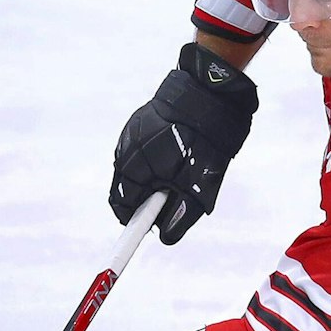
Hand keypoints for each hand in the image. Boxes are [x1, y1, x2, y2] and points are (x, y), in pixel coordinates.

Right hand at [110, 42, 258, 241]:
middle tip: (170, 200)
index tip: (142, 231)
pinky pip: (139, 149)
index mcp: (135, 167)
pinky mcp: (138, 122)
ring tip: (178, 171)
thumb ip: (181, 215)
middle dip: (145, 199)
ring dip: (150, 177)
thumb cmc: (205, 142)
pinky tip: (175, 152)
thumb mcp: (200, 186)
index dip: (132, 221)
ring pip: (133, 168)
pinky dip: (153, 159)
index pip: (122, 205)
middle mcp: (126, 150)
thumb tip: (166, 238)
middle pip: (126, 188)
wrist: (209, 92)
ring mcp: (130, 133)